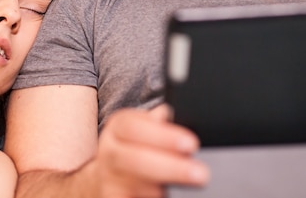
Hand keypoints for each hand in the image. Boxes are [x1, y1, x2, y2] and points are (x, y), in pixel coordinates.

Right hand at [93, 104, 209, 197]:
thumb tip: (179, 115)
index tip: (191, 144)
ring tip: (188, 187)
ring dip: (162, 188)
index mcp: (118, 127)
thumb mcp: (143, 127)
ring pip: (135, 185)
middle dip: (171, 167)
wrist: (105, 177)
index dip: (163, 136)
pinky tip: (168, 197)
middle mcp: (110, 152)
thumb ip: (160, 122)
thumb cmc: (134, 147)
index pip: (135, 127)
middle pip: (137, 160)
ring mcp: (108, 180)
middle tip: (200, 173)